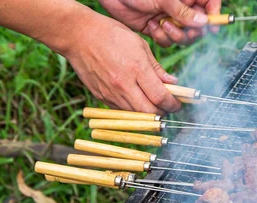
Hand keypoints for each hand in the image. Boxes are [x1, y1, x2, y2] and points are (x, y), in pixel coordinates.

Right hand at [63, 11, 180, 113]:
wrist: (79, 37)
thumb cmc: (112, 35)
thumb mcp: (140, 45)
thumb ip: (157, 67)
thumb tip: (173, 83)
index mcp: (137, 68)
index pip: (160, 97)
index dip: (172, 104)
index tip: (177, 104)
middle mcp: (124, 84)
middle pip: (149, 111)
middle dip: (162, 112)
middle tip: (167, 107)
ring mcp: (111, 93)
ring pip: (136, 114)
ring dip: (147, 113)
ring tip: (152, 103)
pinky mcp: (101, 97)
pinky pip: (122, 110)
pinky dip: (132, 109)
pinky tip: (135, 99)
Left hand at [99, 0, 221, 46]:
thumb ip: (183, 11)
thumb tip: (203, 22)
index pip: (210, 3)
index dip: (214, 15)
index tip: (212, 27)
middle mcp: (181, 7)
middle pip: (198, 26)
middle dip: (191, 31)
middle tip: (181, 28)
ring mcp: (169, 18)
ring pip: (183, 36)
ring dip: (174, 35)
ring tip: (161, 24)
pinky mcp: (157, 29)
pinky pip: (167, 41)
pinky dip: (161, 37)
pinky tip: (150, 25)